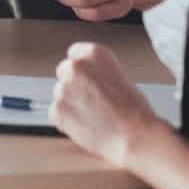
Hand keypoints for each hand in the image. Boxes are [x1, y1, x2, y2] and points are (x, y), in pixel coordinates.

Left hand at [51, 41, 162, 166]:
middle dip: (73, 85)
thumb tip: (87, 78)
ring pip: (60, 94)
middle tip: (90, 101)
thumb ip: (97, 72)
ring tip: (93, 116)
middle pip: (64, 71)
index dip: (82, 69)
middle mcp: (76, 66)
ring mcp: (64, 87)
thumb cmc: (134, 111)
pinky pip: (55, 114)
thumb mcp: (119, 76)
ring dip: (70, 104)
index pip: (75, 52)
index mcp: (94, 53)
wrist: (133, 135)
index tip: (86, 78)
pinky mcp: (58, 109)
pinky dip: (65, 121)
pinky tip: (84, 125)